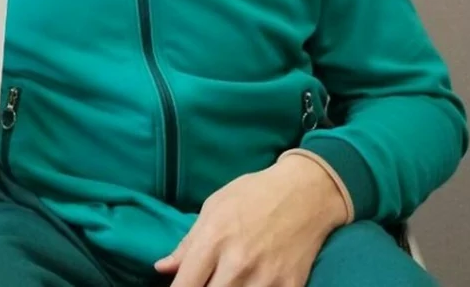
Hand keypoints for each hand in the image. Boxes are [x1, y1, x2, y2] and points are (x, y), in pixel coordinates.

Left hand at [155, 155, 349, 286]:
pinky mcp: (290, 286)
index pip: (184, 286)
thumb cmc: (255, 194)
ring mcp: (265, 278)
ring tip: (229, 281)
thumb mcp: (214, 207)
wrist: (307, 192)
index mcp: (214, 239)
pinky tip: (252, 283)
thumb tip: (162, 268)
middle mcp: (237, 263)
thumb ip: (188, 243)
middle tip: (207, 282)